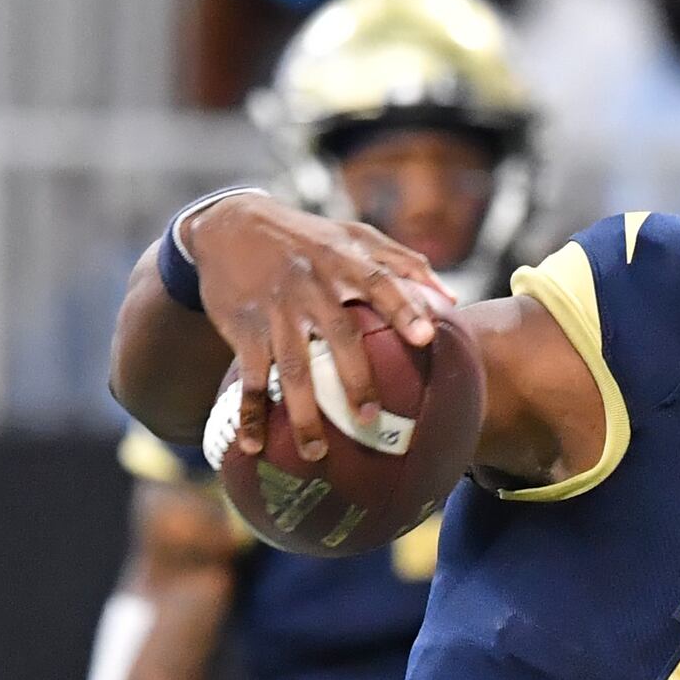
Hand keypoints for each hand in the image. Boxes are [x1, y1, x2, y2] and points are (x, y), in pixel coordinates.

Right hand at [187, 193, 456, 468]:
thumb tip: (449, 300)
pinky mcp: (247, 331)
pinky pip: (250, 378)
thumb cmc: (307, 237)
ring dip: (303, 413)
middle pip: (339, 336)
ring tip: (317, 455)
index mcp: (344, 263)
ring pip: (293, 367)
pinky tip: (255, 446)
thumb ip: (403, 263)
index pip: (380, 283)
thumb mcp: (353, 235)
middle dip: (356, 379)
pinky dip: (251, 413)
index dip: (404, 308)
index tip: (426, 336)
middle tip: (370, 419)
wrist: (230, 225)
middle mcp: (312, 287)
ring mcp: (278, 311)